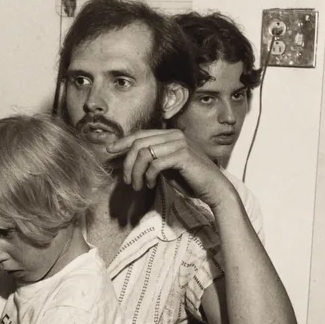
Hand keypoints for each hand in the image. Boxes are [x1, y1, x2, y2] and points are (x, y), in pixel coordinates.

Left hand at [107, 129, 231, 207]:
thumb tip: (130, 159)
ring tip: (138, 186)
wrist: (214, 189)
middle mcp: (174, 135)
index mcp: (170, 135)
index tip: (110, 150)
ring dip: (136, 172)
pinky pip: (155, 163)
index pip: (141, 134)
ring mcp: (179, 144)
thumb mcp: (167, 167)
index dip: (123, 142)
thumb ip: (153, 160)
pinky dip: (148, 176)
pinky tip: (150, 185)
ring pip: (144, 153)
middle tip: (127, 180)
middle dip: (128, 162)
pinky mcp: (183, 156)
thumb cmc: (191, 180)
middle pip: (139, 142)